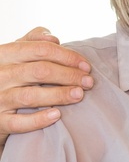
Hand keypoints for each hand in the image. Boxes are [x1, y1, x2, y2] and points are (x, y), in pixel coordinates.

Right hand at [0, 28, 92, 145]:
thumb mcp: (13, 54)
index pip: (40, 50)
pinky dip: (38, 119)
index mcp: (4, 54)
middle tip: (88, 82)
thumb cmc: (6, 76)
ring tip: (79, 94)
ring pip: (30, 96)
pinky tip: (56, 115)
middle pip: (39, 71)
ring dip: (58, 95)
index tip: (86, 66)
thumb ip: (32, 42)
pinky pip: (18, 122)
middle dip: (68, 75)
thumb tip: (54, 39)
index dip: (67, 56)